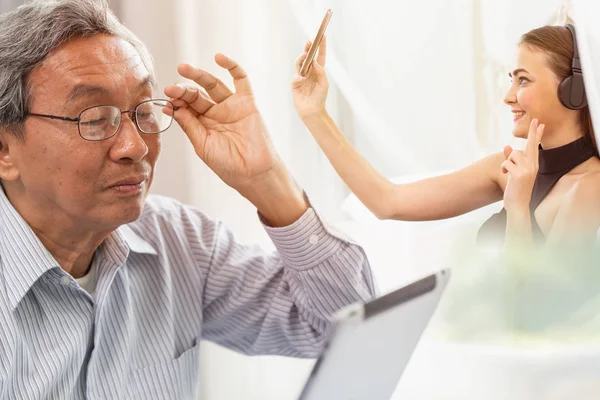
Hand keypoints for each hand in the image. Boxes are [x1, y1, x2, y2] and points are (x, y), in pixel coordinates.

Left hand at [164, 54, 277, 192]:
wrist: (254, 173)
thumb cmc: (228, 165)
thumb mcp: (203, 145)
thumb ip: (189, 125)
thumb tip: (172, 106)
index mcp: (203, 124)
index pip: (186, 106)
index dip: (176, 101)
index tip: (167, 100)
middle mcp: (216, 113)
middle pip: (196, 94)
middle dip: (183, 90)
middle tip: (172, 88)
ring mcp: (232, 106)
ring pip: (213, 84)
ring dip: (198, 75)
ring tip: (183, 69)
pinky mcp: (247, 103)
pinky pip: (241, 80)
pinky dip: (231, 66)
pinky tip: (219, 58)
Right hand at [291, 36, 328, 119]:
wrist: (312, 111)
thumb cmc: (320, 98)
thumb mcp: (324, 83)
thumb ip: (320, 72)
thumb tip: (314, 62)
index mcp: (318, 71)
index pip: (319, 56)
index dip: (321, 46)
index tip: (322, 35)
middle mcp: (309, 72)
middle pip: (308, 57)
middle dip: (308, 48)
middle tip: (309, 42)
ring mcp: (301, 77)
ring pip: (299, 64)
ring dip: (301, 59)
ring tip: (304, 56)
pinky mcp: (295, 84)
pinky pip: (295, 77)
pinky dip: (298, 77)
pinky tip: (301, 79)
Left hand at [502, 119, 544, 211]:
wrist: (518, 206)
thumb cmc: (516, 190)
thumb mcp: (514, 173)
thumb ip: (511, 160)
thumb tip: (507, 146)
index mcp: (533, 165)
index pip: (535, 147)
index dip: (537, 135)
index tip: (540, 123)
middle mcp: (533, 166)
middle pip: (531, 145)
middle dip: (533, 132)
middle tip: (535, 119)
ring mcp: (527, 169)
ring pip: (512, 154)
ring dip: (506, 162)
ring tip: (508, 172)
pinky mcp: (519, 174)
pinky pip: (506, 162)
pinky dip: (503, 168)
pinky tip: (505, 175)